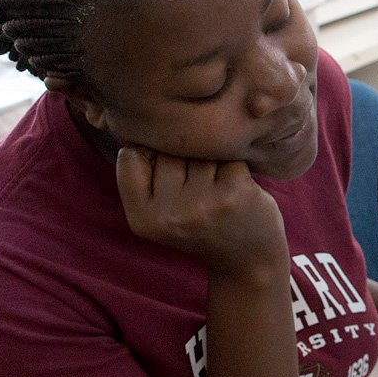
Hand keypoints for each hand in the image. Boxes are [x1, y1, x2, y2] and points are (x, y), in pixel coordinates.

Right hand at [116, 145, 288, 273]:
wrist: (248, 259)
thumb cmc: (201, 223)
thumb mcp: (159, 212)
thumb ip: (145, 174)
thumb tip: (145, 117)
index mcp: (141, 220)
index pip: (130, 155)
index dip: (150, 155)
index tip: (170, 176)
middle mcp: (169, 215)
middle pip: (168, 150)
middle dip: (185, 159)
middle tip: (200, 190)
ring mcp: (202, 204)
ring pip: (200, 150)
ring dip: (212, 161)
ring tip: (218, 189)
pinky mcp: (235, 193)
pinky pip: (229, 154)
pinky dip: (235, 165)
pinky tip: (239, 188)